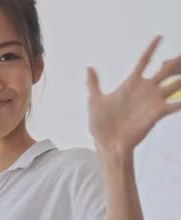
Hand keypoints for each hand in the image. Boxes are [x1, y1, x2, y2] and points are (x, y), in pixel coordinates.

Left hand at [86, 35, 180, 155]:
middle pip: (165, 69)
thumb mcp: (95, 100)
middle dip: (176, 61)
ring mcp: (154, 100)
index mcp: (131, 83)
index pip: (144, 61)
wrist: (107, 143)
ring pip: (175, 84)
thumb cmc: (100, 123)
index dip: (151, 48)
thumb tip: (88, 67)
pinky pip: (176, 104)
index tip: (159, 36)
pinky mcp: (159, 113)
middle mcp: (146, 89)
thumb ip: (93, 83)